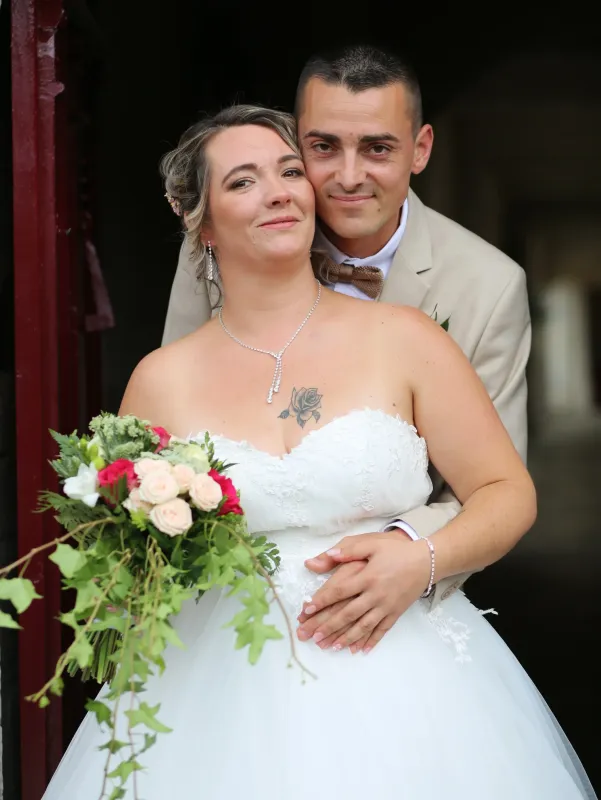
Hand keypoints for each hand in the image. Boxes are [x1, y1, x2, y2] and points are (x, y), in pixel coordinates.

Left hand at [296, 532, 430, 653]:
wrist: (427, 561)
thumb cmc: (397, 550)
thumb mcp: (372, 543)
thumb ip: (350, 549)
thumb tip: (329, 555)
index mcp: (367, 577)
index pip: (339, 591)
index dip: (322, 601)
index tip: (307, 610)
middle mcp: (376, 594)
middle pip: (348, 613)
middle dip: (329, 626)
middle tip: (313, 636)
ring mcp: (387, 606)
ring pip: (363, 626)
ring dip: (346, 638)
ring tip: (331, 647)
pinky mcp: (396, 613)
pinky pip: (382, 630)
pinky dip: (371, 641)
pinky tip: (360, 651)